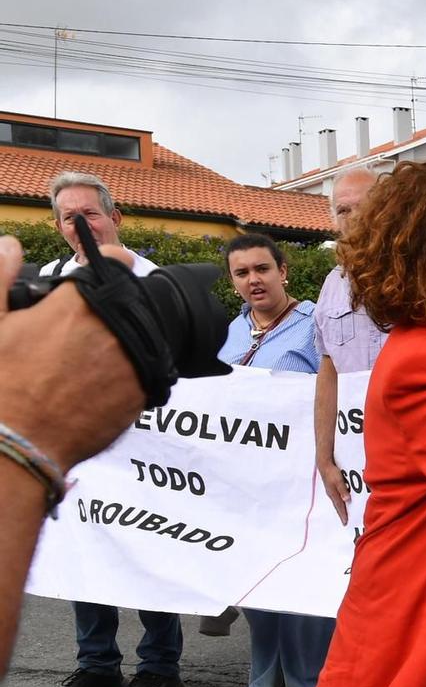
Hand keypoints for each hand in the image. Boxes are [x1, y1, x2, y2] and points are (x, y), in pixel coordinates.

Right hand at [0, 234, 145, 468]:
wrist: (20, 442)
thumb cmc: (2, 382)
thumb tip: (9, 244)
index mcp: (78, 302)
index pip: (115, 261)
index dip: (110, 262)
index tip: (108, 268)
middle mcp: (115, 327)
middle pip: (133, 300)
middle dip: (117, 305)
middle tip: (92, 323)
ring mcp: (135, 360)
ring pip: (145, 333)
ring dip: (129, 336)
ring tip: (97, 355)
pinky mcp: (144, 392)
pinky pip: (150, 367)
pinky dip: (133, 368)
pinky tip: (103, 380)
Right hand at [318, 458, 350, 525]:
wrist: (324, 465)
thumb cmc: (332, 472)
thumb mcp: (339, 481)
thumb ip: (343, 490)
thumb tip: (346, 500)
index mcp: (333, 494)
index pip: (339, 506)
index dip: (343, 515)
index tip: (345, 523)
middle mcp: (331, 494)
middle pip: (337, 506)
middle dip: (341, 514)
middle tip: (345, 522)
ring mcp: (330, 491)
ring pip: (336, 502)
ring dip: (340, 509)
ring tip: (343, 515)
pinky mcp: (331, 488)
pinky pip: (336, 498)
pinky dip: (339, 503)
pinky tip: (341, 503)